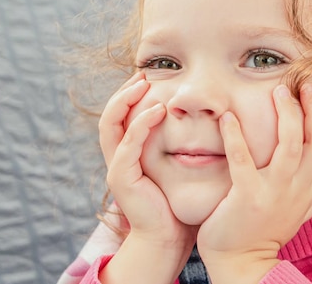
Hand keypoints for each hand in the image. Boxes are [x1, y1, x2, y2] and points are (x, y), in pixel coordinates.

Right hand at [99, 72, 196, 252]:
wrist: (168, 236)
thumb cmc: (177, 200)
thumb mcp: (177, 165)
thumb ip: (179, 143)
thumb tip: (203, 118)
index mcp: (128, 153)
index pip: (120, 116)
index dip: (129, 95)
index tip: (148, 77)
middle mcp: (118, 158)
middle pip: (109, 115)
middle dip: (123, 92)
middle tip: (142, 74)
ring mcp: (117, 168)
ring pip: (110, 125)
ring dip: (126, 102)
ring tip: (143, 84)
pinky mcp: (121, 178)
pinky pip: (127, 145)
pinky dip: (140, 125)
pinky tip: (157, 112)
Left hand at [197, 83, 311, 283]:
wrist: (243, 262)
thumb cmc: (267, 228)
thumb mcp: (299, 205)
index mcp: (310, 188)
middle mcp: (298, 189)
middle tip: (305, 85)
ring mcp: (274, 193)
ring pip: (290, 147)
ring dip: (287, 116)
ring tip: (279, 92)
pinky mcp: (247, 197)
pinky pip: (243, 161)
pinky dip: (236, 137)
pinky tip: (228, 117)